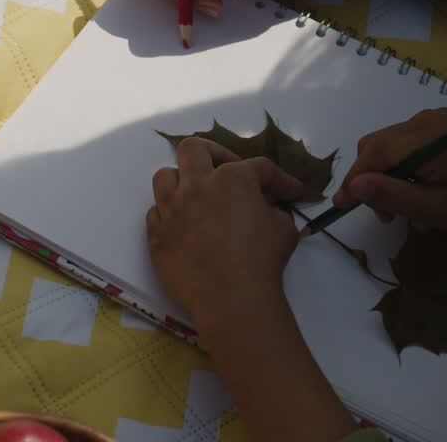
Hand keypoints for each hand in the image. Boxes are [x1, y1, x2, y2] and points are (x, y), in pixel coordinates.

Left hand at [146, 137, 304, 324]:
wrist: (231, 297)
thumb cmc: (262, 260)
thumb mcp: (284, 228)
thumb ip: (274, 210)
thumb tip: (266, 210)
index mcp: (232, 178)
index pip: (259, 167)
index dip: (280, 180)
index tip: (291, 193)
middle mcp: (196, 185)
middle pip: (194, 149)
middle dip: (214, 153)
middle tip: (228, 171)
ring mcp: (171, 210)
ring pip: (165, 176)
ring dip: (182, 181)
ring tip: (197, 196)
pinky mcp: (157, 235)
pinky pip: (155, 213)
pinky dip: (170, 215)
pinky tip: (185, 227)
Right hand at [331, 108, 446, 234]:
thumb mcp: (432, 209)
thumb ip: (392, 195)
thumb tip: (355, 187)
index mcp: (430, 136)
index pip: (376, 151)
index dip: (355, 177)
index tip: (340, 204)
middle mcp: (428, 120)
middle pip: (377, 145)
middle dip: (370, 179)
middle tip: (383, 215)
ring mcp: (432, 120)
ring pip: (385, 144)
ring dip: (382, 175)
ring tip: (397, 207)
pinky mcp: (436, 126)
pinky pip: (401, 143)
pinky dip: (397, 166)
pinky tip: (410, 188)